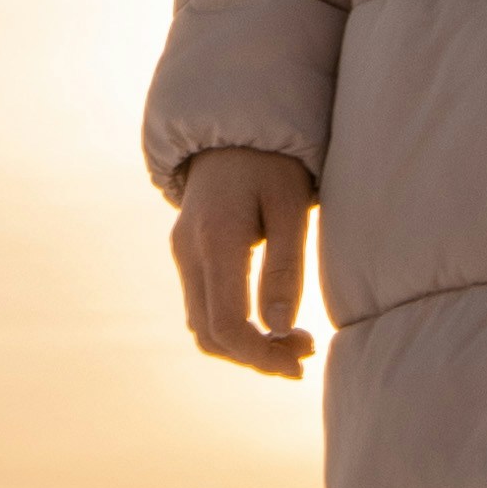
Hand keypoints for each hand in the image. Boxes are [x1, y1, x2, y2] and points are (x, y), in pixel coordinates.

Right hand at [168, 151, 318, 377]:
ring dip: (243, 346)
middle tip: (304, 355)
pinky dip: (232, 327)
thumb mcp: (290, 207)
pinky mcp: (187, 254)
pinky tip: (268, 321)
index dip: (261, 354)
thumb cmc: (273, 163)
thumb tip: (280, 328)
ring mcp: (182, 253)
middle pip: (209, 334)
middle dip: (255, 356)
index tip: (300, 361)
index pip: (226, 323)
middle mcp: (188, 252)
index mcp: (215, 240)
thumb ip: (284, 267)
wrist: (234, 126)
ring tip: (293, 342)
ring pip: (201, 325)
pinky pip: (202, 306)